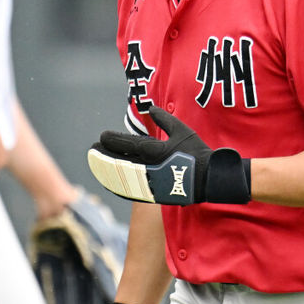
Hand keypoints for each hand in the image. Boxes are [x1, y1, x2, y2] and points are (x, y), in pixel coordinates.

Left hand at [86, 106, 250, 204]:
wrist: (211, 179)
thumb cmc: (198, 152)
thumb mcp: (182, 130)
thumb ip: (164, 120)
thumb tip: (150, 109)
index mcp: (156, 152)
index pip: (128, 146)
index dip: (113, 141)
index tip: (101, 136)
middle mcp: (150, 169)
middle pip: (120, 163)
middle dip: (104, 156)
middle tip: (92, 149)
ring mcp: (151, 184)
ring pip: (122, 179)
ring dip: (107, 172)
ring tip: (95, 165)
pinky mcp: (155, 195)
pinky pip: (132, 192)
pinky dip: (119, 187)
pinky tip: (109, 184)